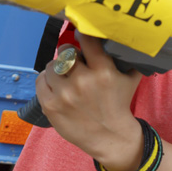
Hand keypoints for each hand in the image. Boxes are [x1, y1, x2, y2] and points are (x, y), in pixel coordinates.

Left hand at [36, 33, 143, 170]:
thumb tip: (123, 34)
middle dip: (69, 53)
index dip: (83, 34)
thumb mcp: (130, 77)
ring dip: (58, 68)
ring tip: (64, 75)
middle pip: (65, 51)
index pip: (88, 40)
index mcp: (104, 71)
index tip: (81, 34)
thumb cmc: (120, 103)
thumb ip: (126, 56)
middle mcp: (83, 81)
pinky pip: (41, 81)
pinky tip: (54, 83)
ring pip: (52, 65)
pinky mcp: (50, 105)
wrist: (110, 136)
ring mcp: (64, 94)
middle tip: (73, 59)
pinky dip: (46, 79)